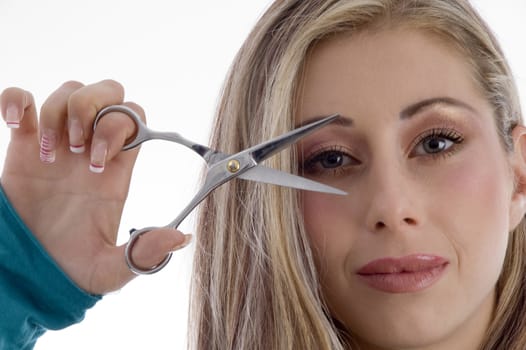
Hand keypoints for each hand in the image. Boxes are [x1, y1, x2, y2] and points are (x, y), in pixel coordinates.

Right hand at [0, 80, 190, 293]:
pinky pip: (23, 99)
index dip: (119, 129)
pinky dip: (17, 100)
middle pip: (109, 93)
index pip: (134, 120)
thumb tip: (181, 239)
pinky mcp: (23, 145)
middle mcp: (91, 149)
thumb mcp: (110, 268)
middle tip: (75, 146)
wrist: (27, 270)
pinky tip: (16, 123)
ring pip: (69, 91)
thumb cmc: (71, 267)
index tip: (97, 164)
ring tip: (48, 153)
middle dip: (92, 108)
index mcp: (117, 170)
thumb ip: (143, 253)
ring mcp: (58, 144)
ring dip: (58, 111)